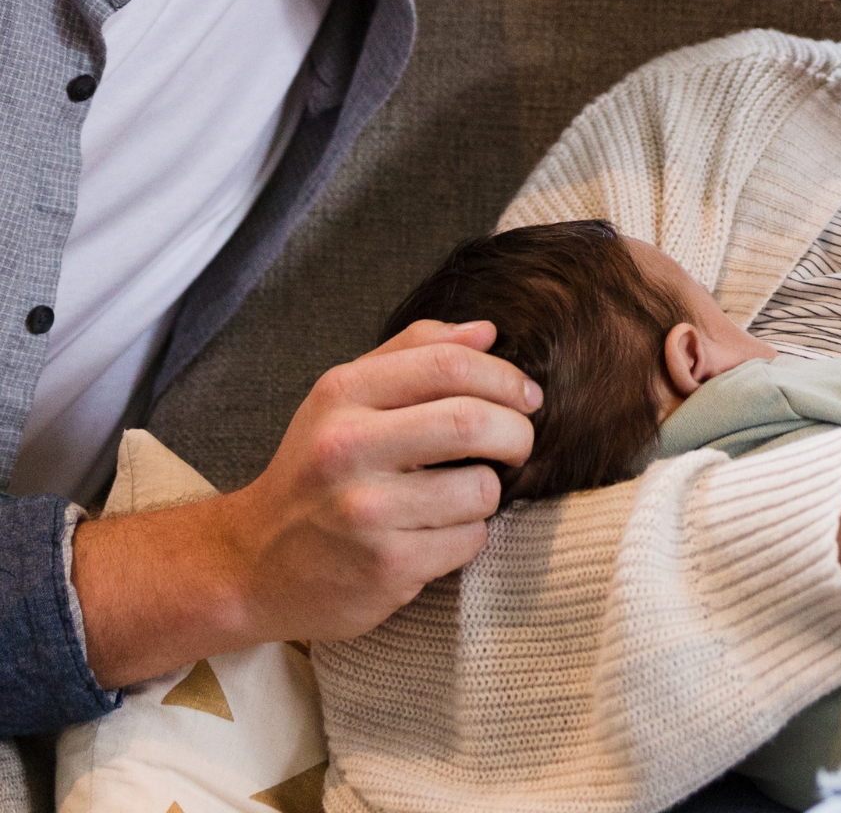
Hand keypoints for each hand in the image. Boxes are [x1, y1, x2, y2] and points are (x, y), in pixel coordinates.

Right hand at [73, 319, 540, 687]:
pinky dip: (470, 534)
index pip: (448, 365)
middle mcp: (349, 449)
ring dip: (490, 489)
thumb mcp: (346, 395)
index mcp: (343, 394)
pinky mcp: (386, 570)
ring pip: (480, 488)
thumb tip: (486, 331)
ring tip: (465, 491)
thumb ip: (414, 352)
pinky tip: (439, 531)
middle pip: (472, 423)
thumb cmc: (315, 468)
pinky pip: (468, 541)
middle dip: (517, 432)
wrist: (252, 563)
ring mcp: (367, 514)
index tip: (526, 394)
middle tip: (520, 442)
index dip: (503, 375)